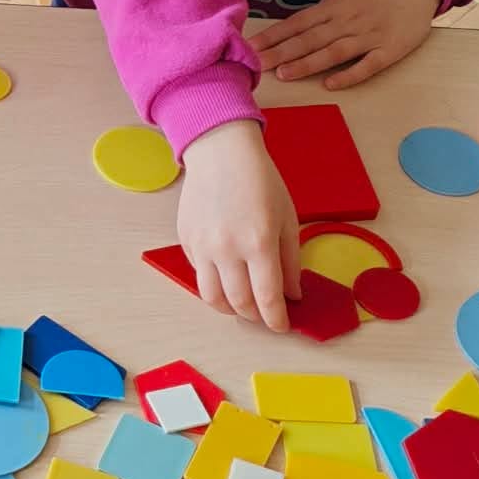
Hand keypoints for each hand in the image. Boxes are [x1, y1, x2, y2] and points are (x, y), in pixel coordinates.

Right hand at [178, 120, 299, 332]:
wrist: (221, 153)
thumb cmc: (260, 181)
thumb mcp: (287, 218)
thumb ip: (291, 261)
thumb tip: (292, 294)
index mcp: (259, 242)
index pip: (267, 298)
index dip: (276, 319)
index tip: (281, 325)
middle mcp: (227, 248)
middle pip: (239, 303)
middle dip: (254, 316)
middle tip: (263, 315)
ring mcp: (202, 245)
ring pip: (212, 296)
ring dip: (229, 308)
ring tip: (241, 305)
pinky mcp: (186, 239)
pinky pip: (198, 273)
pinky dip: (213, 281)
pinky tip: (225, 273)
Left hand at [255, 0, 440, 88]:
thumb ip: (321, 15)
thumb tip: (288, 33)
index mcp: (332, 7)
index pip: (295, 24)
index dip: (272, 36)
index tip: (248, 47)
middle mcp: (346, 21)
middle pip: (308, 39)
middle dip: (280, 52)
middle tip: (255, 64)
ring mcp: (368, 36)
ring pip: (333, 52)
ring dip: (307, 63)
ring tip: (284, 74)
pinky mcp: (390, 49)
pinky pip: (367, 65)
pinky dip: (349, 75)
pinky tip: (330, 84)